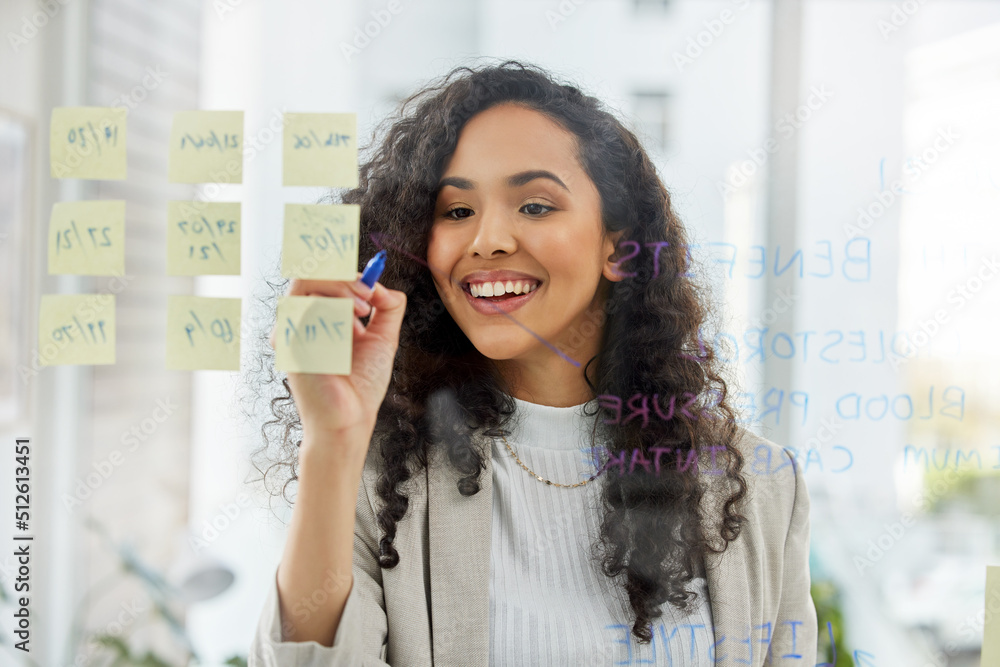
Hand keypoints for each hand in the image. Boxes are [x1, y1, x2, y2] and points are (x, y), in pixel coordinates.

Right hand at [269, 273, 406, 450]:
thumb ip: (387, 308)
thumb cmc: (361, 385)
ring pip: (304, 284)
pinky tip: (350, 329)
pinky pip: (303, 308)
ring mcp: (293, 330)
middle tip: (369, 292)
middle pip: (309, 272)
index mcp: (323, 317)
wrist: (351, 419)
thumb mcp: (383, 338)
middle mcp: (304, 320)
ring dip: (339, 288)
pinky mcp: (288, 342)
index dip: (345, 269)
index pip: (322, 275)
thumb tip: (381, 284)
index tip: (372, 282)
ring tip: (363, 310)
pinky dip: (331, 311)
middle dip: (343, 275)